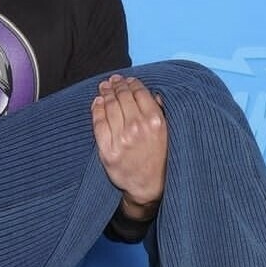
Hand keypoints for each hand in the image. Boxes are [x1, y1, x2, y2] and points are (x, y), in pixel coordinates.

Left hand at [91, 74, 166, 215]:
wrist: (150, 187)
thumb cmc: (161, 159)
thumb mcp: (169, 133)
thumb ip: (161, 112)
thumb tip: (153, 93)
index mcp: (155, 121)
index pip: (139, 93)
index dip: (132, 83)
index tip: (128, 80)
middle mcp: (137, 127)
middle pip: (122, 97)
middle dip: (117, 85)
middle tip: (113, 80)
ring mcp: (121, 138)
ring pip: (109, 107)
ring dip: (105, 93)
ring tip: (104, 87)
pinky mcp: (107, 149)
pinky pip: (98, 123)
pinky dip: (96, 109)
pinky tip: (97, 102)